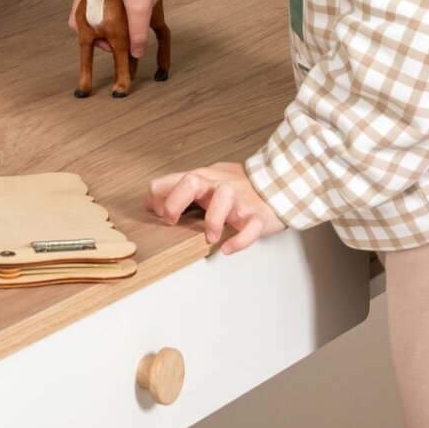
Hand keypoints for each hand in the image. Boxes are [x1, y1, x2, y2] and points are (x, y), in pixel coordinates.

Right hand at [69, 0, 182, 55]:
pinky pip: (108, 6)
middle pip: (87, 17)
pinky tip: (128, 22)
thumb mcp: (140, 8)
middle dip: (100, 32)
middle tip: (115, 41)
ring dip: (108, 25)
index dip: (87, 35)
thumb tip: (135, 54)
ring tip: (123, 33)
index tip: (105, 43)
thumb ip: (137, 34)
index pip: (76, 19)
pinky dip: (115, 17)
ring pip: (98, 11)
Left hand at [144, 161, 286, 254]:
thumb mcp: (206, 181)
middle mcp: (219, 186)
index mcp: (205, 179)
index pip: (172, 179)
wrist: (278, 183)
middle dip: (176, 202)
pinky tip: (228, 249)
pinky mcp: (258, 216)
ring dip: (212, 220)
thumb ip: (179, 189)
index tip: (161, 215)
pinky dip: (239, 240)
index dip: (160, 198)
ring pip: (224, 198)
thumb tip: (150, 202)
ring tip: (210, 237)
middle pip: (191, 182)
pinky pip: (251, 228)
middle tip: (174, 222)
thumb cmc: (238, 186)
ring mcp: (240, 200)